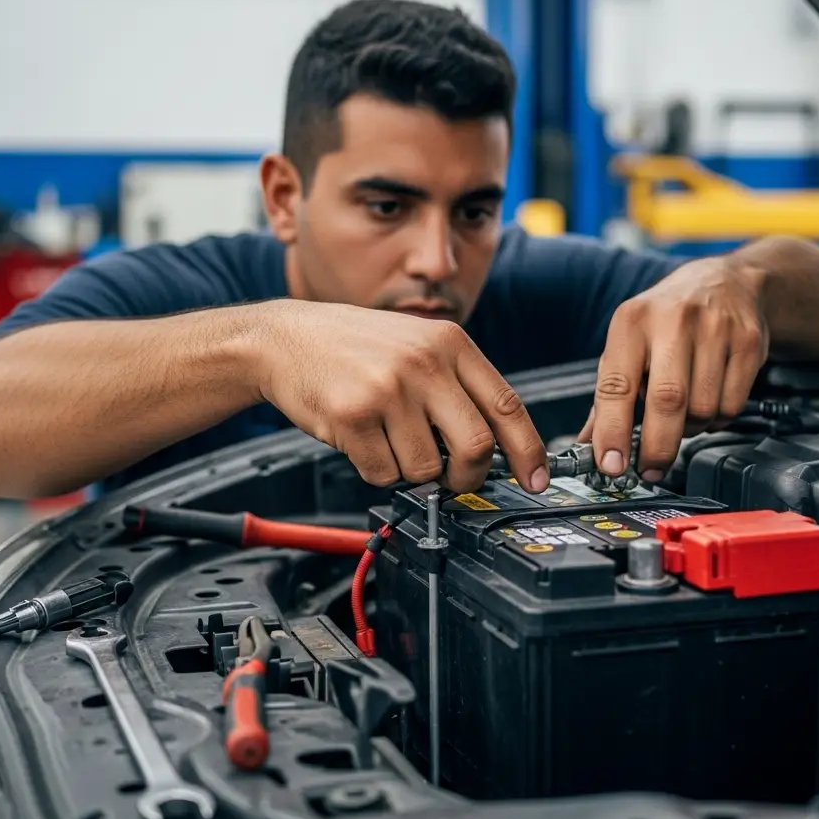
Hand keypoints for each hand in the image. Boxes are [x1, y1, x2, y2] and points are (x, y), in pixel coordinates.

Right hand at [254, 300, 548, 493]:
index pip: (506, 405)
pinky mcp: (354, 416)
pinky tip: (362, 439)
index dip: (527, 450)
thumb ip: (457, 386)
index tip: (534, 480)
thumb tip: (494, 448)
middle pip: (475, 447)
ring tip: (388, 438)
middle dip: (468, 476)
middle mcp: (424, 362)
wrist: (284, 338)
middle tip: (454, 478)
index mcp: (450, 343)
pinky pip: (384, 473)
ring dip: (411, 470)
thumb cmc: (355, 347)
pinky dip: (377, 469)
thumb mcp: (418, 344)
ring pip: (427, 468)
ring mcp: (389, 389)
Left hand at [583, 256, 769, 480]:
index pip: (617, 385)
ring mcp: (716, 329)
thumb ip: (609, 394)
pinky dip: (717, 419)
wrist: (728, 281)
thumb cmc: (668, 318)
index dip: (612, 430)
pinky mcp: (749, 342)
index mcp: (632, 321)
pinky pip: (731, 405)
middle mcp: (673, 320)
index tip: (611, 464)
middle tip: (649, 470)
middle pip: (667, 401)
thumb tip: (589, 443)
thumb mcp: (629, 342)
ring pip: (702, 409)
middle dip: (657, 447)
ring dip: (690, 429)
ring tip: (682, 415)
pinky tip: (708, 401)